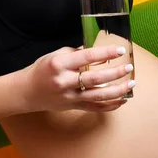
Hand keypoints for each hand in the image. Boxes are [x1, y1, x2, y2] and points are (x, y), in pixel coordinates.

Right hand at [18, 45, 135, 112]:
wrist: (26, 91)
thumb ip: (78, 53)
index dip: (106, 53)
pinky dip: (111, 105)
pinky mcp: (73, 107)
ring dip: (118, 90)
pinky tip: (123, 100)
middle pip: (95, 78)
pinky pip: (96, 107)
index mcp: (60, 64)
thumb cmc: (42, 69)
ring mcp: (69, 97)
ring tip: (131, 83)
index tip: (120, 50)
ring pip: (98, 95)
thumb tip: (100, 54)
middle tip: (129, 67)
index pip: (87, 57)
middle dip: (115, 73)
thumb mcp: (56, 55)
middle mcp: (65, 81)